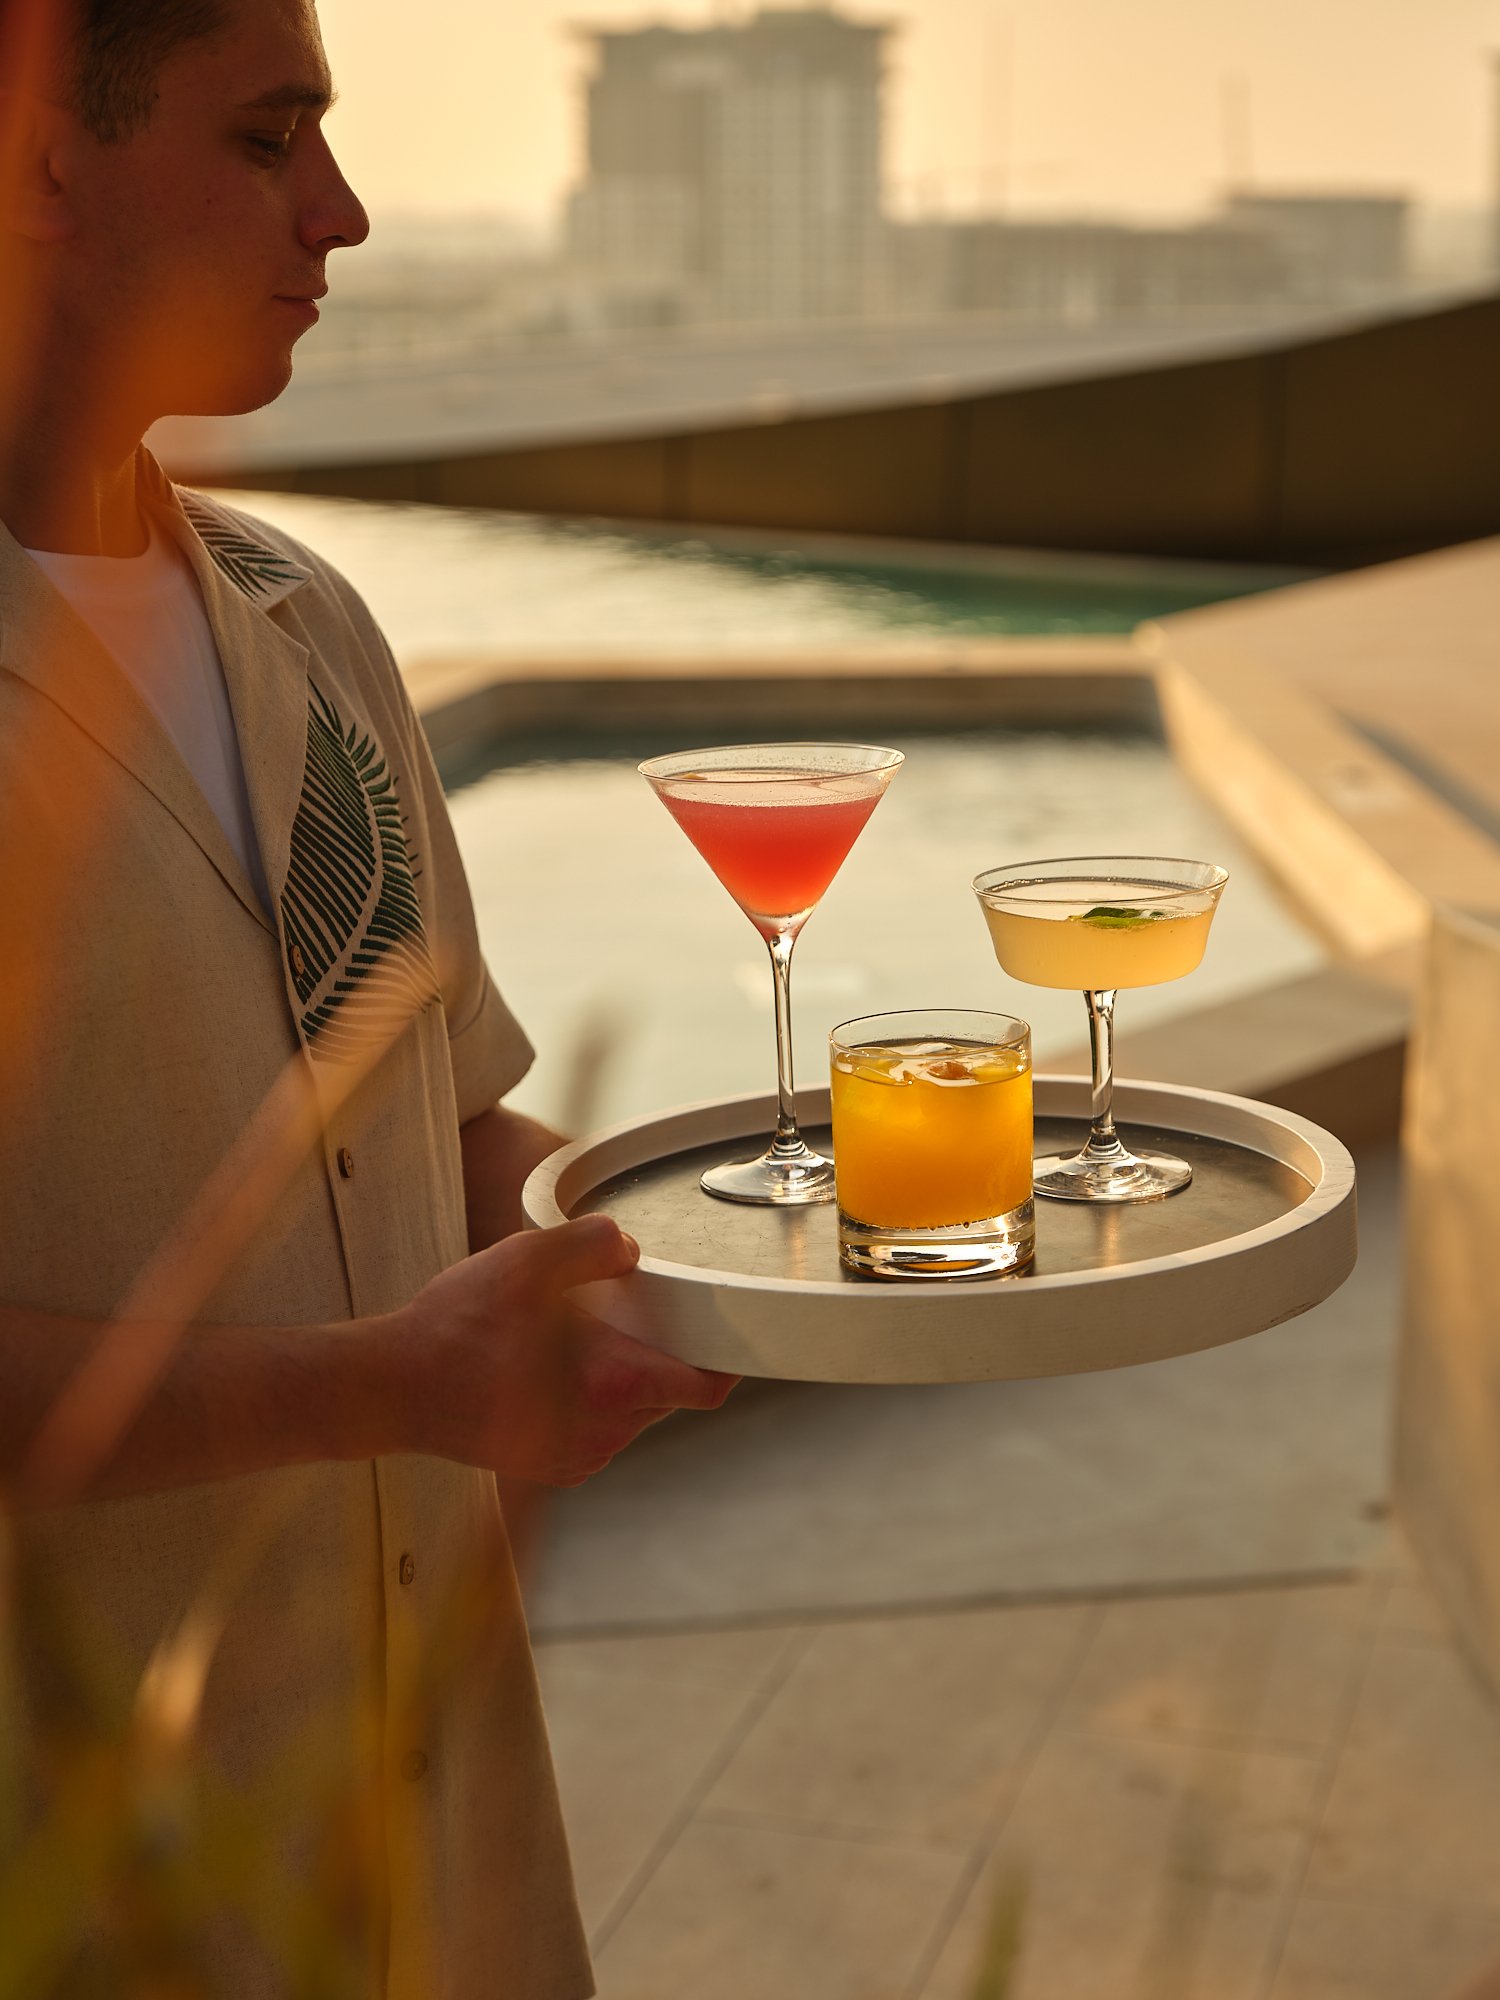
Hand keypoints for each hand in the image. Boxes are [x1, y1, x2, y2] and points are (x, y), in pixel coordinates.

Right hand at [382, 1215, 738, 1485]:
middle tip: (635, 1314)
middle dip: (658, 1355)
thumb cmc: (457, 1330)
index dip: (727, 1361)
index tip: (729, 1335)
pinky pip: (593, 1428)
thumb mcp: (528, 1261)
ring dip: (618, 1377)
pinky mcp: (546, 1464)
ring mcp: (574, 1457)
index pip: (705, 1388)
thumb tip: (629, 1249)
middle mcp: (604, 1434)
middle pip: (666, 1395)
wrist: (391, 1389)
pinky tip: (549, 1365)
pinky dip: (586, 1399)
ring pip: (628, 1411)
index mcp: (614, 1388)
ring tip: (579, 1337)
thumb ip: (592, 1244)